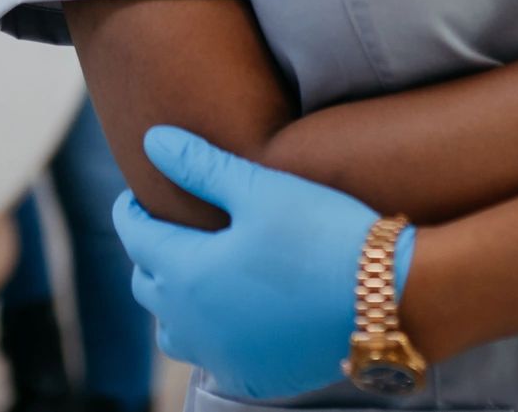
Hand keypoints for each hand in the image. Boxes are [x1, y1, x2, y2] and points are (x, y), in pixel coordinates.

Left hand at [112, 126, 413, 400]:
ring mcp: (223, 356)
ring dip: (173, 301)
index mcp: (186, 273)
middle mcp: (194, 323)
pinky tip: (233, 313)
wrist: (386, 299)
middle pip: (148, 285)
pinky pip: (213, 358)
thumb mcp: (260, 188)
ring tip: (194, 274)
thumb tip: (152, 140)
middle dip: (149, 253)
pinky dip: (210, 334)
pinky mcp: (255, 377)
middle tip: (165, 227)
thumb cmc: (321, 234)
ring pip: (173, 331)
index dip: (131, 210)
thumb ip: (200, 165)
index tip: (135, 193)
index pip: (136, 236)